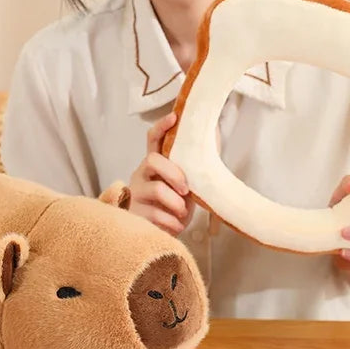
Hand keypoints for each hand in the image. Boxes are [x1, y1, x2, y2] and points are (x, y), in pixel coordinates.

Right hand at [128, 112, 194, 235]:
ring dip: (176, 203)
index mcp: (155, 163)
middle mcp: (141, 174)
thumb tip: (214, 130)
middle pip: (152, 160)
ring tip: (182, 212)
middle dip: (174, 173)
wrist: (166, 231)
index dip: (162, 126)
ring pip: (156, 190)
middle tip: (186, 189)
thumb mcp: (189, 180)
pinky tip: (175, 225)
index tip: (175, 117)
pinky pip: (156, 215)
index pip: (154, 138)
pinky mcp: (135, 214)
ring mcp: (136, 193)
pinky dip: (173, 222)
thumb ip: (198, 158)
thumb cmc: (177, 201)